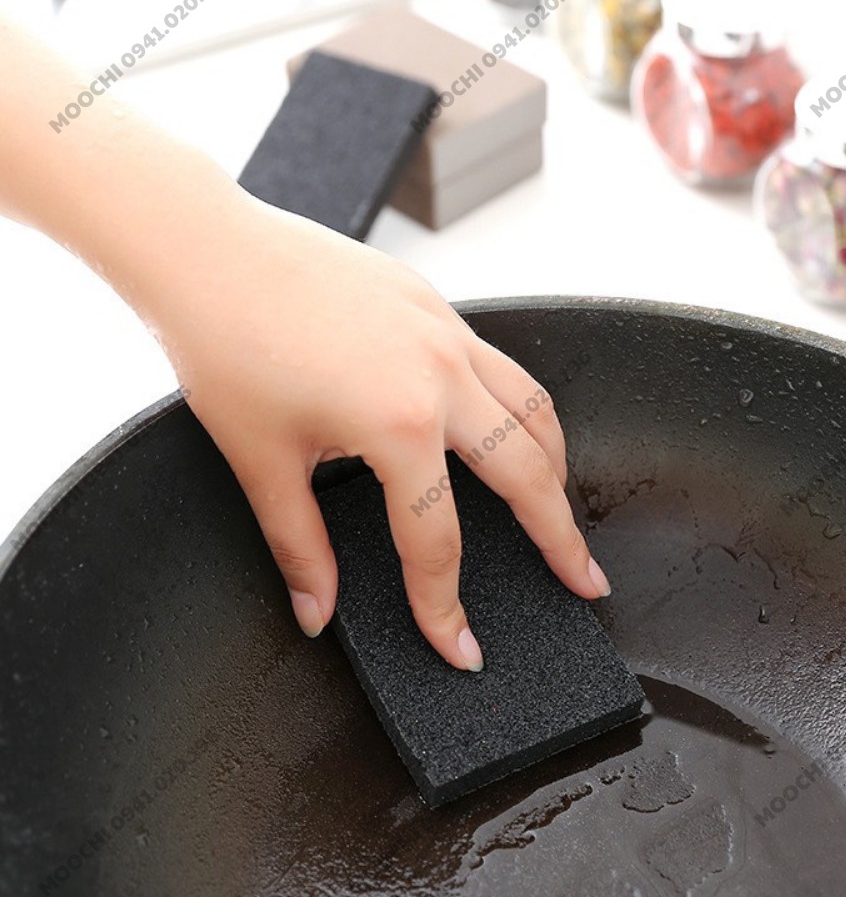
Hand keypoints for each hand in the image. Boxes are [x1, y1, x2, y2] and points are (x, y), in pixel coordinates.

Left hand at [154, 195, 611, 669]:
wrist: (211, 251)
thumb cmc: (225, 346)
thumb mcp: (262, 461)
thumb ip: (299, 547)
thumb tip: (316, 611)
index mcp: (399, 421)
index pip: (439, 538)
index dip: (446, 605)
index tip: (459, 646)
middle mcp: (441, 374)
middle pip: (529, 472)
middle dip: (562, 537)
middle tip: (584, 580)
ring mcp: (446, 333)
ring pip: (534, 407)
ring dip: (557, 466)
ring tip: (560, 508)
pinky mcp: (436, 307)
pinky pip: (504, 365)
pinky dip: (524, 408)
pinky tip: (509, 428)